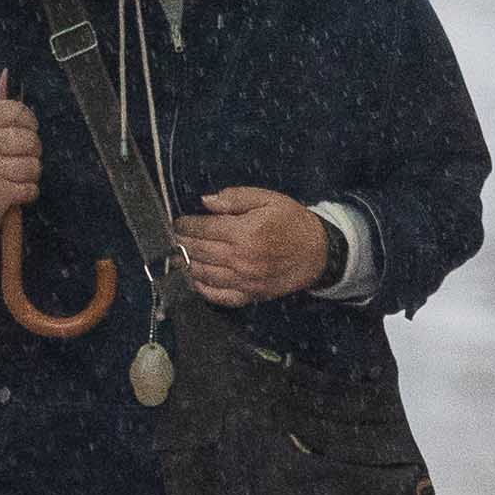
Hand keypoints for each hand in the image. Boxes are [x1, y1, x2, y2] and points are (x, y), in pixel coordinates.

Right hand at [0, 72, 41, 240]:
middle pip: (30, 140)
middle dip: (34, 153)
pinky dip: (28, 193)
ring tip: (17, 176)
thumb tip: (6, 72)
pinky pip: (30, 188)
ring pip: (33, 167)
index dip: (30, 122)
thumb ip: (1, 109)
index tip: (27, 131)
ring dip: (31, 176)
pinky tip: (16, 191)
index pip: (16, 111)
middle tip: (22, 158)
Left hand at [179, 185, 329, 306]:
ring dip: (187, 264)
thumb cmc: (292, 222)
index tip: (179, 223)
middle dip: (182, 243)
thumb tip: (205, 202)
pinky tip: (195, 279)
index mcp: (245, 232)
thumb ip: (236, 198)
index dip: (186, 225)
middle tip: (176, 237)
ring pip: (204, 274)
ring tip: (181, 255)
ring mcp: (244, 280)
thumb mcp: (268, 199)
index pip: (203, 228)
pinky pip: (219, 296)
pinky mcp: (250, 295)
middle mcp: (241, 259)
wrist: (318, 253)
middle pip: (199, 251)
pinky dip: (203, 289)